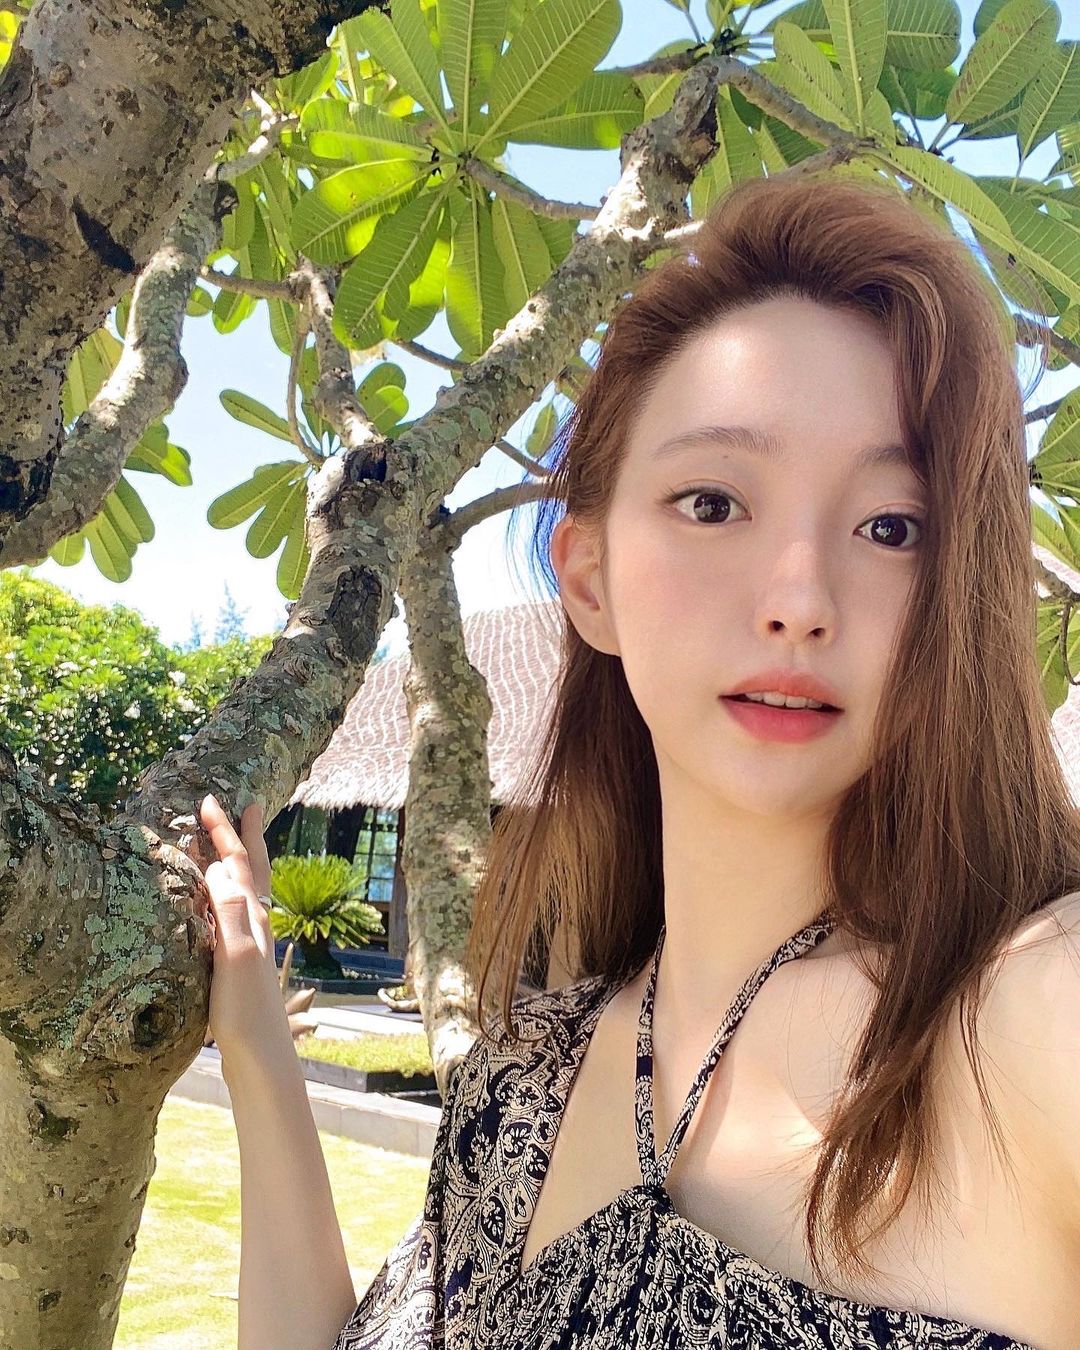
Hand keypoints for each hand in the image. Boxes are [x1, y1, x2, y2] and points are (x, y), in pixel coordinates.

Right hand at [199, 793, 290, 1061]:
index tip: (210, 801)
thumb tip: (220, 868)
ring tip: (234, 846)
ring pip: (248, 890)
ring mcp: (251, 944)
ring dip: (241, 863)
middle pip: (254, 870)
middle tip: (243, 807)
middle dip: (243, 837)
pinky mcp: (241, 965)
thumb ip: (230, 911)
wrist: (261, 1059)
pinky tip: (219, 907)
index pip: (239, 863)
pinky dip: (229, 896)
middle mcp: (257, 925)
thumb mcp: (235, 956)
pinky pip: (236, 914)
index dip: (225, 832)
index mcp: (253, 918)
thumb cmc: (247, 1011)